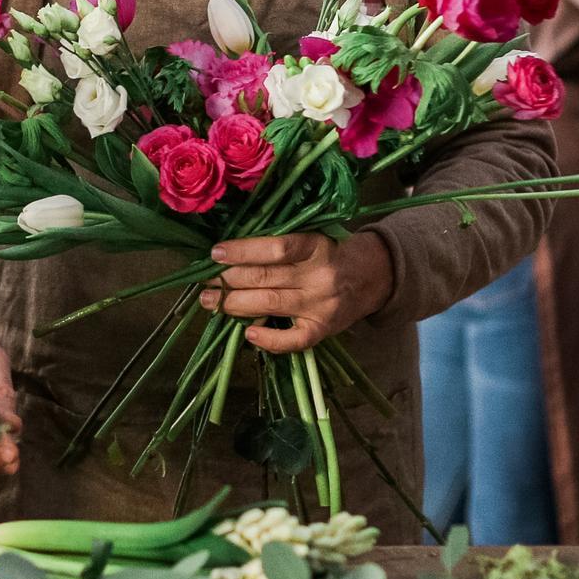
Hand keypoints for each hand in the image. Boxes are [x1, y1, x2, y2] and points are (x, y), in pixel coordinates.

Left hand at [202, 231, 393, 351]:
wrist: (373, 276)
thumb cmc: (331, 253)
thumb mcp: (313, 237)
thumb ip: (280, 244)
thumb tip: (232, 252)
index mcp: (316, 246)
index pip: (275, 248)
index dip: (242, 250)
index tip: (216, 253)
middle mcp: (319, 276)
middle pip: (266, 278)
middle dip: (229, 280)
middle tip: (205, 282)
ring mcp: (321, 305)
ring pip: (270, 305)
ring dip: (234, 304)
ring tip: (210, 302)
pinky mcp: (323, 329)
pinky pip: (293, 340)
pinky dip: (269, 340)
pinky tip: (247, 333)